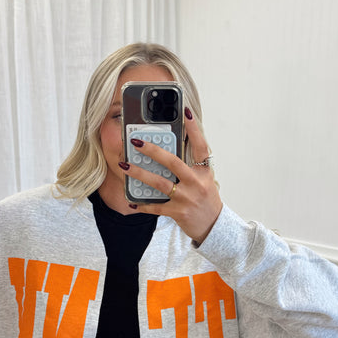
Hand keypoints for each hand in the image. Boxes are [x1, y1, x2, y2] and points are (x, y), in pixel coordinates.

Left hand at [119, 110, 222, 243]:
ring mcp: (187, 198)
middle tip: (136, 141)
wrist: (214, 226)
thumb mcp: (203, 180)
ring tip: (124, 166)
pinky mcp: (178, 212)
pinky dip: (143, 205)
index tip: (185, 111)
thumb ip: (190, 166)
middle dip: (153, 151)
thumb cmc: (206, 200)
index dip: (193, 128)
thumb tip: (168, 150)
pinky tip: (132, 202)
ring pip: (159, 183)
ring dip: (139, 174)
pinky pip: (156, 207)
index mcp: (203, 171)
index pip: (200, 145)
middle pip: (173, 162)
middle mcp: (196, 183)